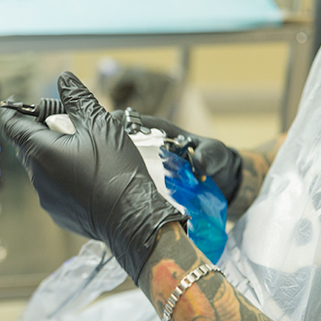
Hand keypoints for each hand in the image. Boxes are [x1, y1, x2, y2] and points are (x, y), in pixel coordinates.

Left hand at [0, 72, 187, 284]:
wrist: (133, 217)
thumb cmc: (116, 171)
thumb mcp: (99, 124)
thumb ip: (78, 98)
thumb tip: (65, 79)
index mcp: (40, 152)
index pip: (12, 125)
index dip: (15, 110)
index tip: (19, 102)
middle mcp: (37, 178)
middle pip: (29, 144)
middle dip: (44, 129)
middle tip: (71, 122)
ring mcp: (47, 199)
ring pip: (43, 166)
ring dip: (57, 152)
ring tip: (88, 148)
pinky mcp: (59, 213)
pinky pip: (55, 186)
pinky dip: (65, 174)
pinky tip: (91, 172)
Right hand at [110, 112, 241, 202]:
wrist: (219, 181)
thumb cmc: (215, 159)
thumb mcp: (215, 153)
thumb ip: (209, 155)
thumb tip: (198, 164)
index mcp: (161, 131)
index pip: (134, 121)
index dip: (118, 123)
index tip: (106, 129)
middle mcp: (149, 146)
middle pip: (121, 143)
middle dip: (110, 149)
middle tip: (101, 159)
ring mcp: (147, 165)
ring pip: (124, 164)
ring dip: (115, 171)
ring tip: (104, 181)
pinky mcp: (148, 182)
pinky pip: (134, 183)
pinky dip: (126, 189)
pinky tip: (117, 199)